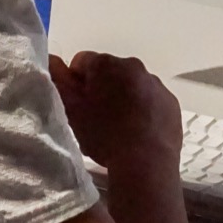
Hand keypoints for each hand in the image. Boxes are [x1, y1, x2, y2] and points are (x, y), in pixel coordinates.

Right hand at [49, 50, 181, 174]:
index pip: (81, 62)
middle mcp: (134, 66)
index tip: (77, 105)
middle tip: (96, 119)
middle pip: (109, 73)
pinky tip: (138, 133)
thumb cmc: (104, 135)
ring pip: (131, 87)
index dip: (75, 84)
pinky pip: (151, 101)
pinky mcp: (171, 103)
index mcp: (107, 64)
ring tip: (118, 129)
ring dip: (123, 99)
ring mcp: (156, 84)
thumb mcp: (72, 109)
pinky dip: (144, 111)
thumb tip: (52, 60)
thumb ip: (58, 80)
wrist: (146, 162)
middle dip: (100, 90)